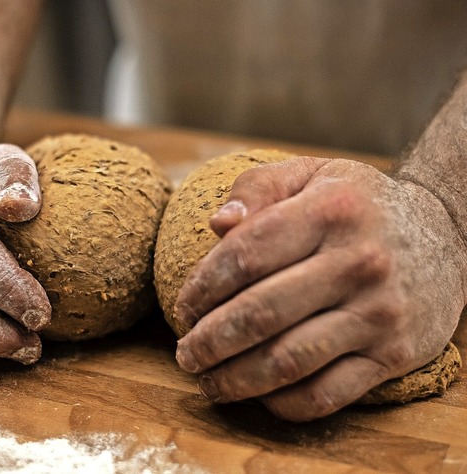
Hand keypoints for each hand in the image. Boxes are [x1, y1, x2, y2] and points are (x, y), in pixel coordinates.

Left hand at [174, 157, 466, 420]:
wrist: (446, 234)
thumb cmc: (359, 205)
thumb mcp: (313, 175)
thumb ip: (259, 188)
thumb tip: (216, 224)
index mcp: (330, 211)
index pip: (245, 255)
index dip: (202, 287)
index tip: (184, 307)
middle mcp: (358, 263)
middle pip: (259, 315)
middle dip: (208, 342)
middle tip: (185, 354)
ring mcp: (379, 314)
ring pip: (287, 362)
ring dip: (234, 380)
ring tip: (207, 380)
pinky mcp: (395, 355)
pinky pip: (327, 395)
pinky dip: (281, 404)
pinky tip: (257, 395)